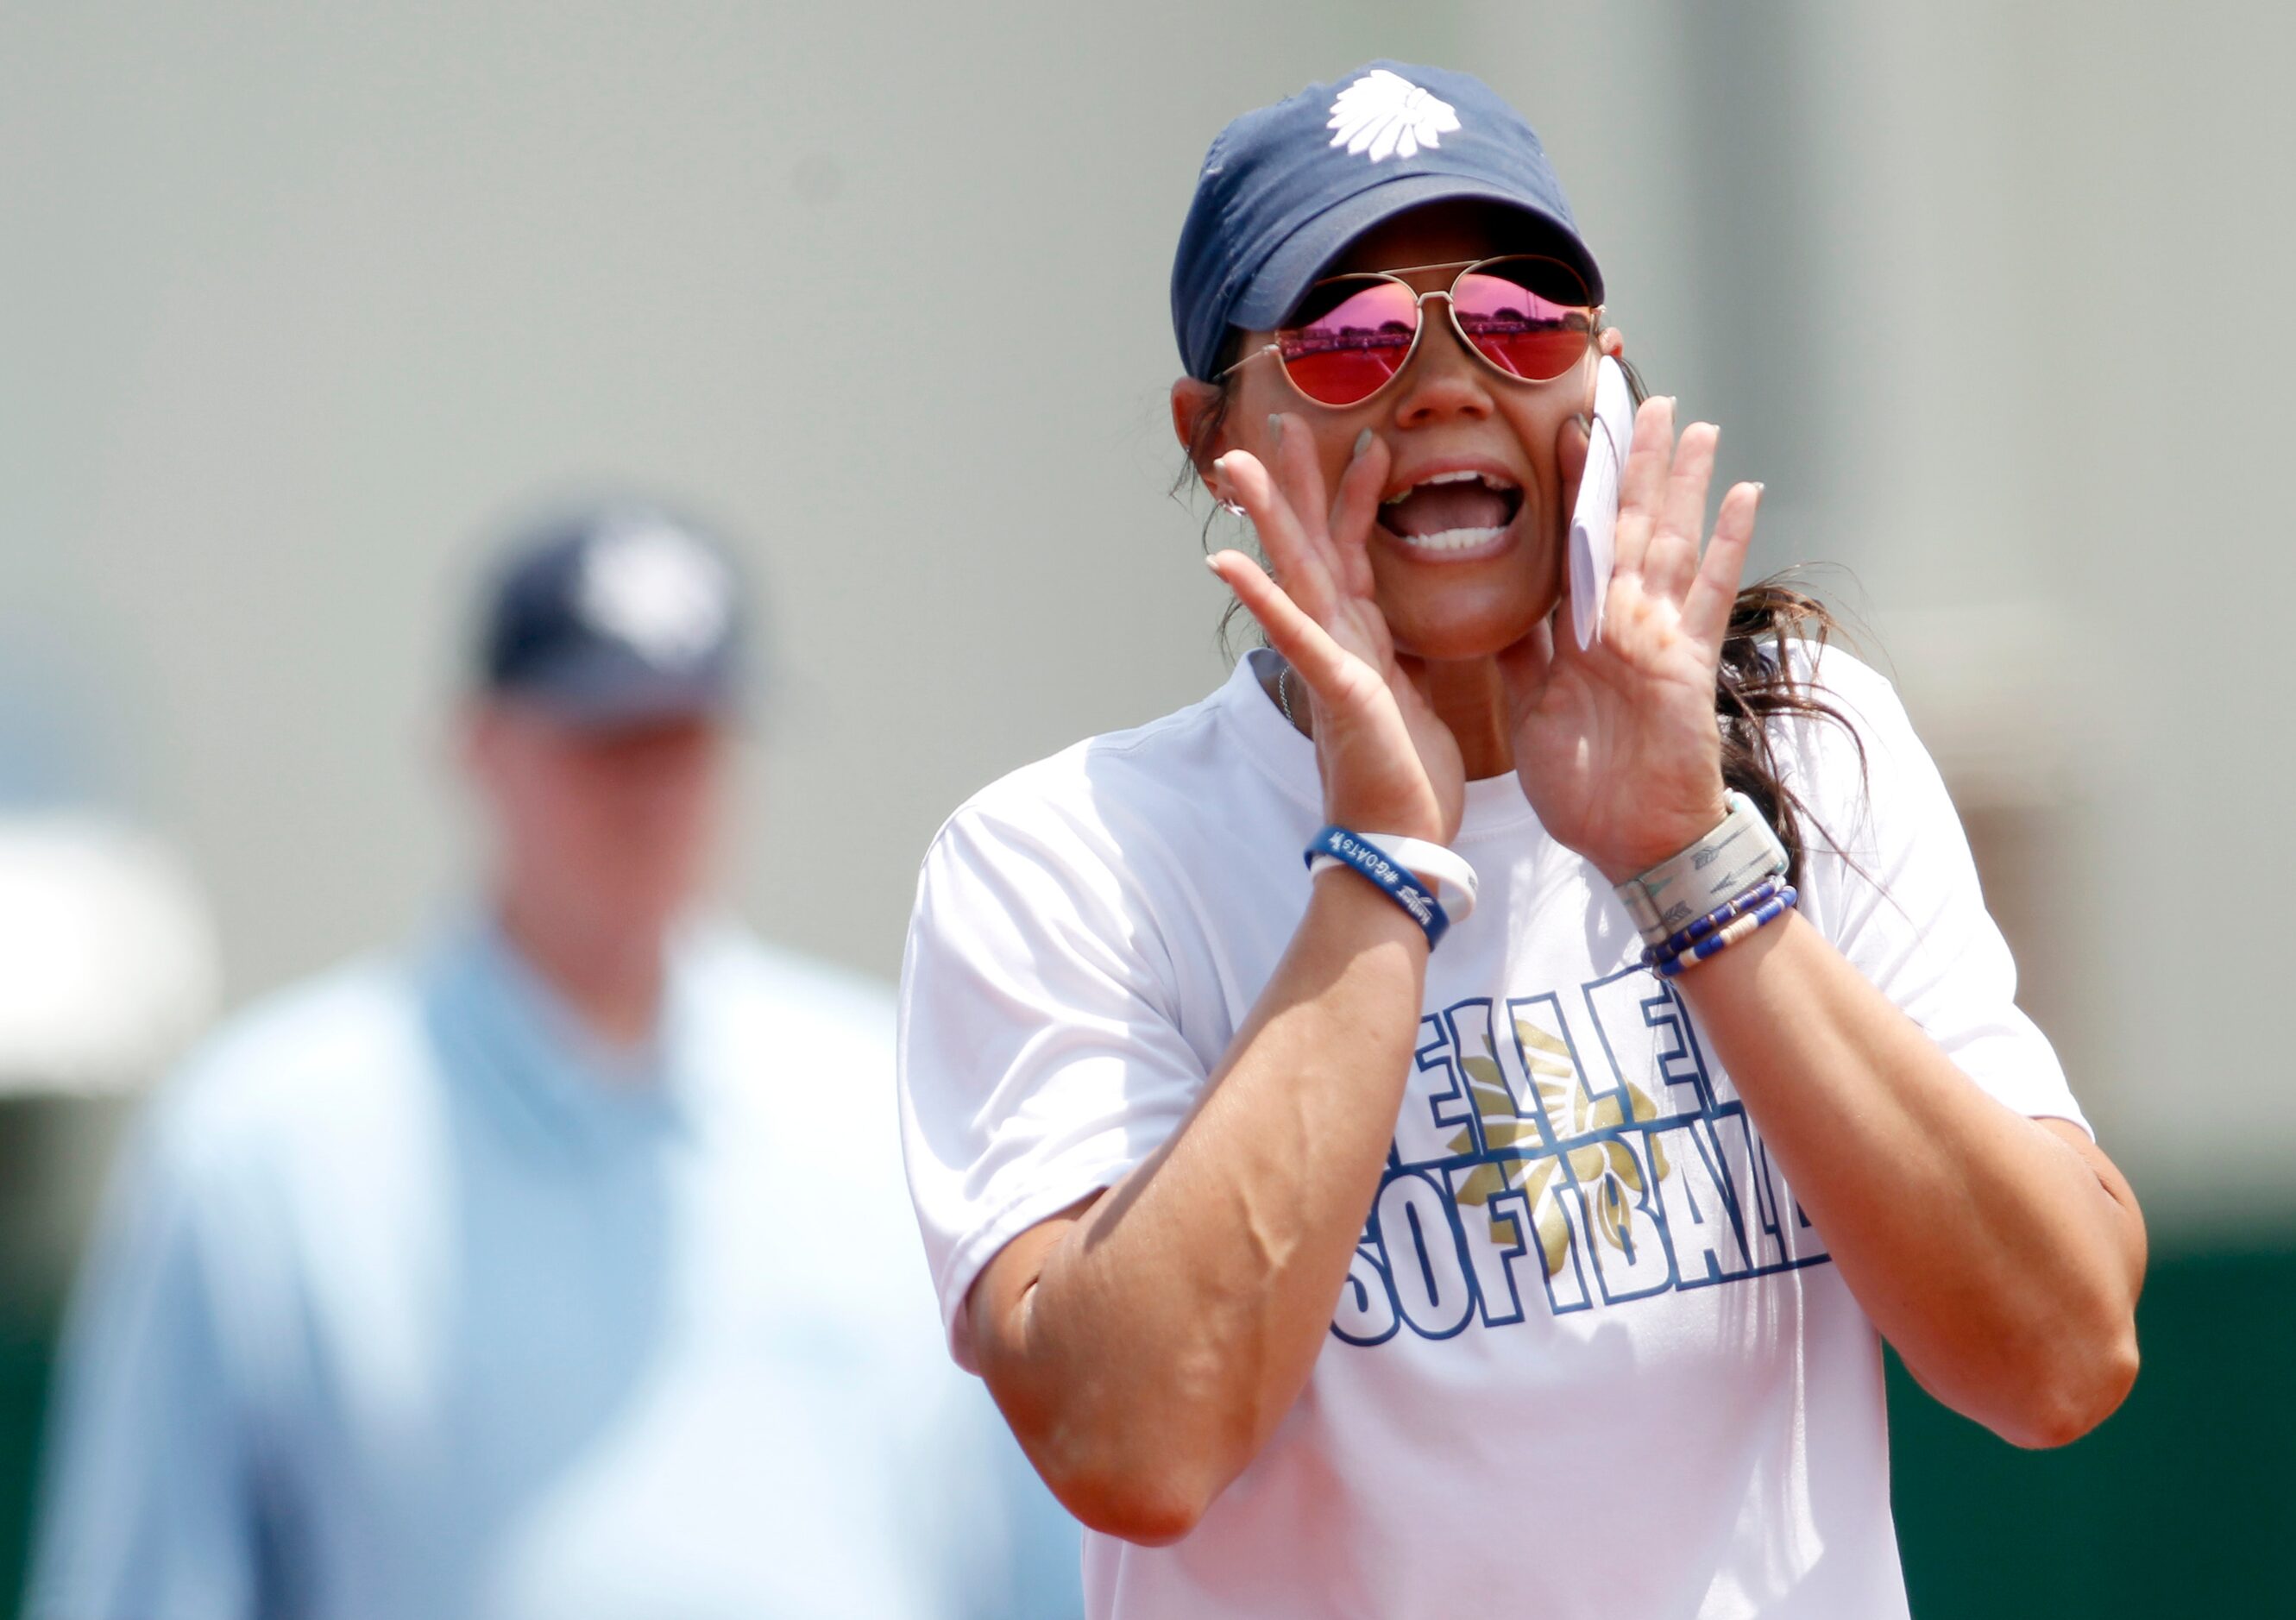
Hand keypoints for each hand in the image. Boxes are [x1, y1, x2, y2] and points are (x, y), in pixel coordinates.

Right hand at [1207, 416, 1464, 845]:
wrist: (1399, 847)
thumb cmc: (1410, 785)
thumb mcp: (1420, 704)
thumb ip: (1407, 663)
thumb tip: (1411, 639)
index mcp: (1361, 641)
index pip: (1352, 554)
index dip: (1354, 498)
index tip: (1366, 443)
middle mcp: (1337, 643)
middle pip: (1312, 546)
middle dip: (1298, 482)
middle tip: (1278, 418)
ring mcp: (1331, 663)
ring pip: (1295, 576)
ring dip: (1267, 519)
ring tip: (1236, 465)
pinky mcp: (1337, 691)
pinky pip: (1296, 636)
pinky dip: (1263, 598)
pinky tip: (1227, 562)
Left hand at [1500, 396, 1760, 882]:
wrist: (1634, 846)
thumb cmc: (1584, 790)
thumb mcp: (1529, 715)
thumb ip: (1520, 660)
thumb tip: (1493, 614)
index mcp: (1577, 631)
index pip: (1572, 543)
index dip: (1570, 488)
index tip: (1566, 426)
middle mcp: (1620, 623)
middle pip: (1627, 525)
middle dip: (1631, 462)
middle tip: (1640, 395)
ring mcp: (1660, 637)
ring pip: (1670, 542)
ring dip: (1680, 484)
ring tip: (1693, 422)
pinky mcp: (1691, 661)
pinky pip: (1714, 594)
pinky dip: (1729, 546)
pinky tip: (1745, 493)